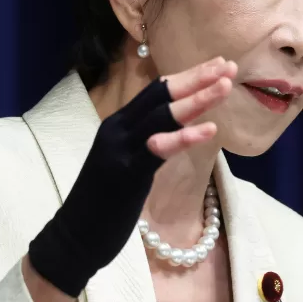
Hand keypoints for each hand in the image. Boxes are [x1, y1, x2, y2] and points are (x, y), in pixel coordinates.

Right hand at [27, 57, 236, 297]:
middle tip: (230, 66)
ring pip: (162, 115)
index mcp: (119, 124)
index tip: (219, 65)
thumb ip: (147, 140)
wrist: (73, 236)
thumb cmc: (102, 201)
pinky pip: (159, 149)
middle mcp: (118, 129)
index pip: (156, 90)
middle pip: (161, 93)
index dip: (188, 76)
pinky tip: (210, 129)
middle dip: (197, 78)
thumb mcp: (127, 160)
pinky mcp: (127, 173)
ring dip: (197, 98)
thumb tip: (178, 127)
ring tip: (225, 85)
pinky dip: (185, 137)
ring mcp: (121, 149)